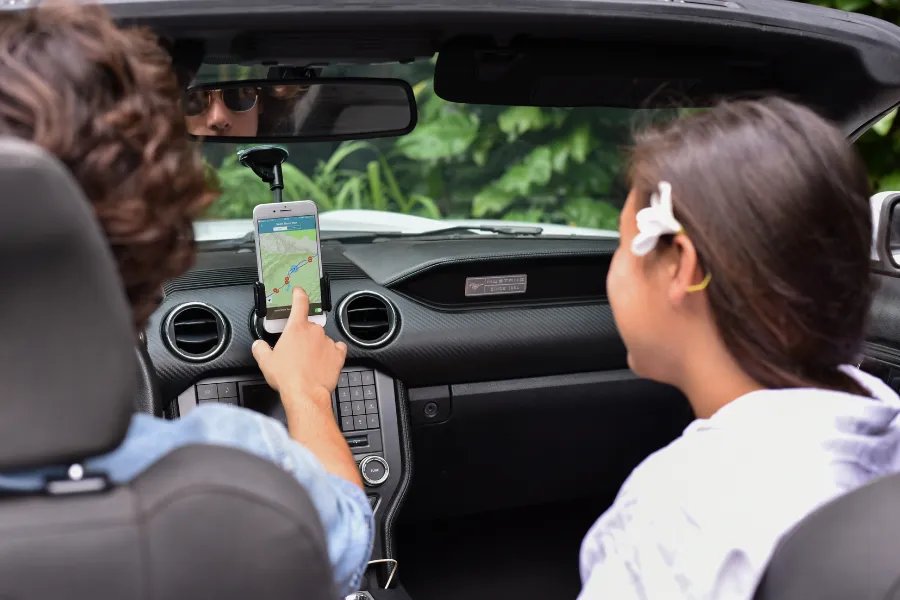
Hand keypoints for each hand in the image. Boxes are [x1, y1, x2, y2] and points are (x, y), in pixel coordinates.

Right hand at [251, 287, 346, 413]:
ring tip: (309, 362)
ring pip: (322, 339)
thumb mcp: (265, 362)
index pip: (299, 303)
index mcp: (296, 328)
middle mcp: (314, 331)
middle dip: (303, 337)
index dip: (299, 294)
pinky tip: (324, 362)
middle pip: (309, 327)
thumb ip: (260, 348)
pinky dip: (331, 353)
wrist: (305, 393)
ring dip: (316, 346)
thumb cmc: (287, 377)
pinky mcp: (338, 354)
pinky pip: (336, 348)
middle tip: (296, 352)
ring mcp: (328, 342)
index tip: (299, 291)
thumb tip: (258, 345)